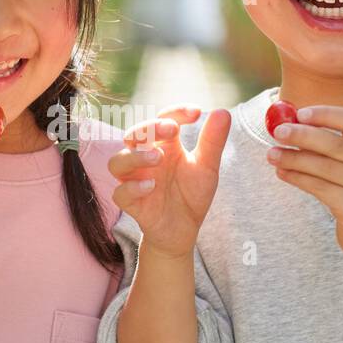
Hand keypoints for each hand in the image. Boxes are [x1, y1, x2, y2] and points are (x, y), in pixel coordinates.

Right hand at [108, 105, 230, 258]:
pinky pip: (121, 192)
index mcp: (165, 145)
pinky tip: (151, 187)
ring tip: (158, 157)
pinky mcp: (130, 203)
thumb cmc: (192, 194)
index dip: (176, 112)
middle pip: (134, 135)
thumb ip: (213, 142)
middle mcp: (145, 158)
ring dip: (136, 156)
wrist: (184, 230)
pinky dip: (133, 187)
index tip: (196, 113)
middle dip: (150, 128)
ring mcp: (134, 179)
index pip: (163, 119)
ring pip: (118, 161)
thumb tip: (224, 112)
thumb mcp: (207, 167)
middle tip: (172, 129)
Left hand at [265, 105, 342, 260]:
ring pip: (322, 166)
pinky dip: (297, 178)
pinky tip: (282, 173)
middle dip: (301, 135)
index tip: (299, 113)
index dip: (324, 114)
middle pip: (333, 143)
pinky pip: (319, 187)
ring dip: (292, 158)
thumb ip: (333, 149)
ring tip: (271, 154)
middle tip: (277, 132)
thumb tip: (293, 127)